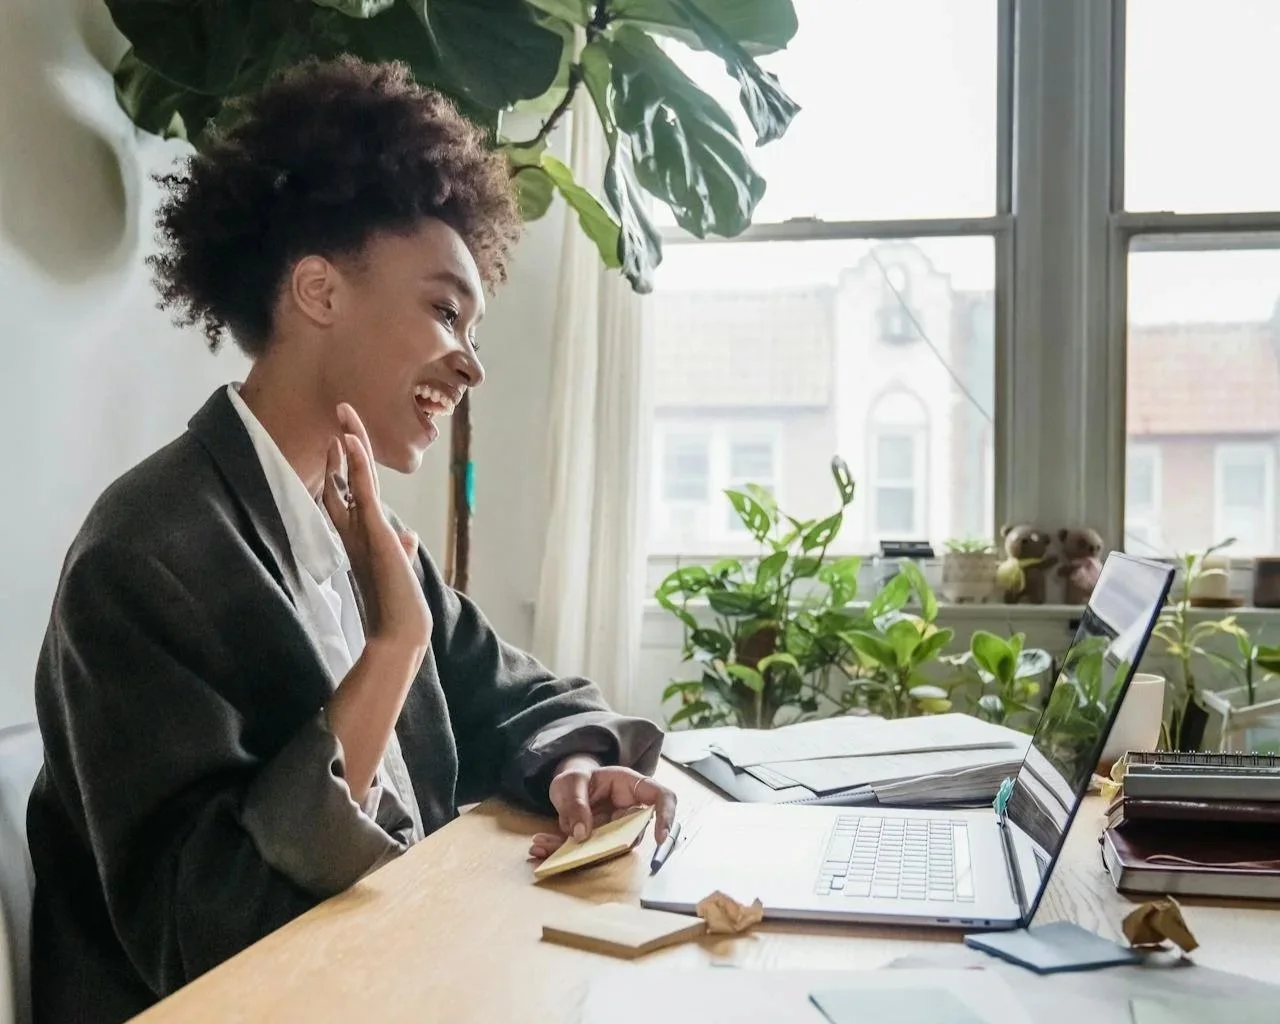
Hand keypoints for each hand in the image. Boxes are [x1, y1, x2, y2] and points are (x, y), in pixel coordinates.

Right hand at [321, 403, 431, 653]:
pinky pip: (363, 490)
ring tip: (345, 413)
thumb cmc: (399, 605)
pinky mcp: (374, 530)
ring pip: (352, 478)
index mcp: (361, 537)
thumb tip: (408, 535)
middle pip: (343, 480)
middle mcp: (355, 530)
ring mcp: (362, 529)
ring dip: (350, 443)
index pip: (346, 495)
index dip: (344, 468)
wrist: (400, 631)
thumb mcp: (401, 568)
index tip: (343, 443)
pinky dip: (358, 464)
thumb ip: (399, 549)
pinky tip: (351, 440)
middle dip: (342, 448)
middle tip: (340, 416)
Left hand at [529, 758, 677, 860]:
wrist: (567, 784)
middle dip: (606, 845)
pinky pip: (585, 852)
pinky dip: (560, 852)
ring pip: (605, 848)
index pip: (661, 797)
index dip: (666, 816)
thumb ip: (576, 803)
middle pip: (633, 832)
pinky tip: (539, 846)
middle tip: (574, 845)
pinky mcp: (597, 842)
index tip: (659, 838)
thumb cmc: (577, 776)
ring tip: (540, 845)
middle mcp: (627, 810)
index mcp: (630, 785)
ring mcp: (613, 828)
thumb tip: (582, 834)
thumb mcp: (572, 781)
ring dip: (574, 852)